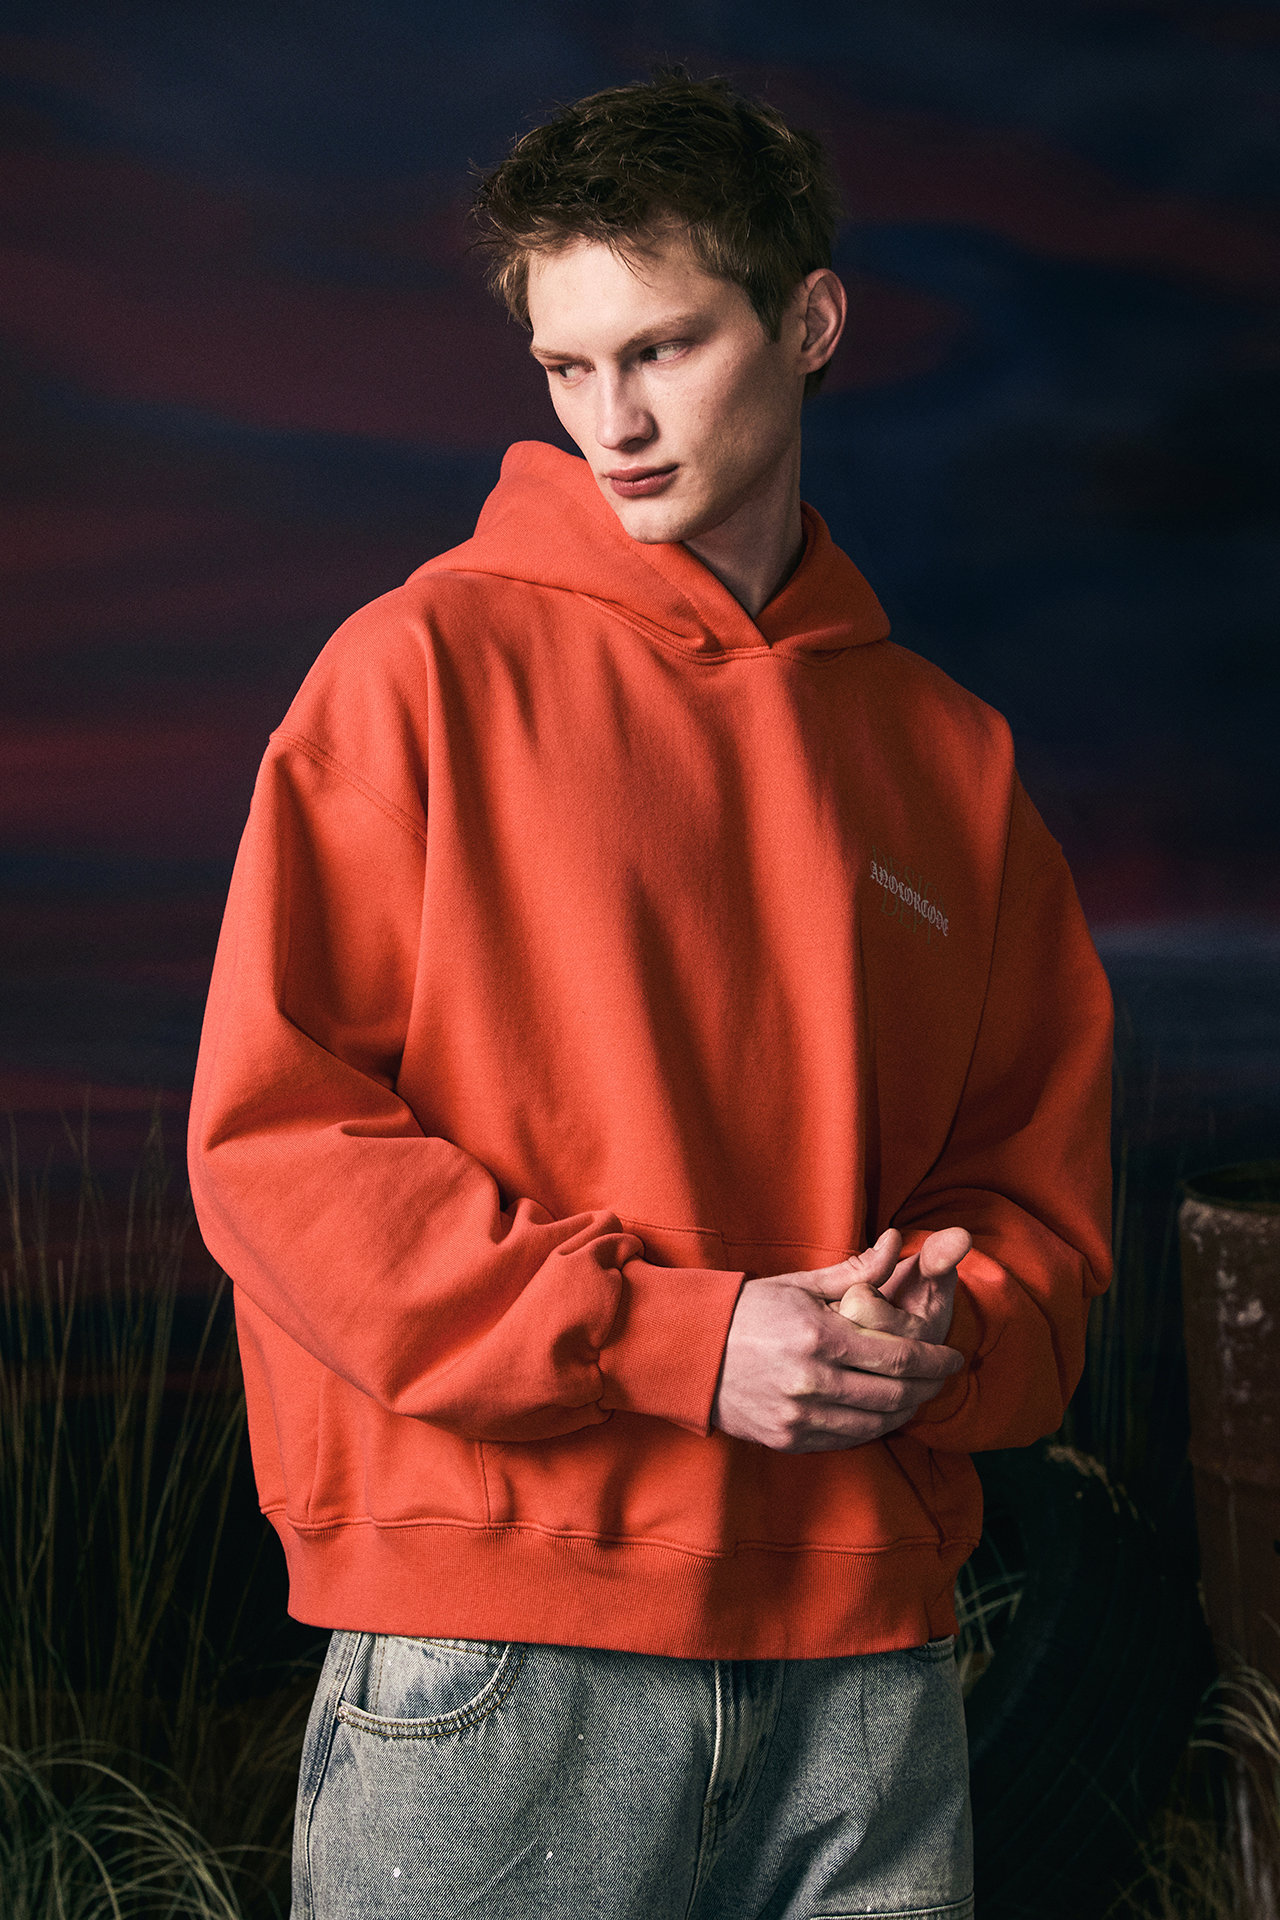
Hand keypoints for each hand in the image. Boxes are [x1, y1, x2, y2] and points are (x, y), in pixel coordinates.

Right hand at [710, 1228, 969, 1453]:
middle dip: (929, 1387)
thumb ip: (854, 1273)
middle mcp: (811, 1382)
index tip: (954, 1356)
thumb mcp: (798, 1285)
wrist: (688, 1351)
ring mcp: (798, 1416)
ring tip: (919, 1395)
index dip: (935, 1360)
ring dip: (905, 1412)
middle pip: (894, 1395)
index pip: (898, 1357)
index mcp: (818, 1337)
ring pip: (874, 1425)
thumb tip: (897, 1246)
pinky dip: (872, 1428)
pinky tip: (882, 1412)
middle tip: (944, 1377)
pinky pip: (845, 1441)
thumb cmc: (747, 1311)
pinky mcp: (787, 1439)